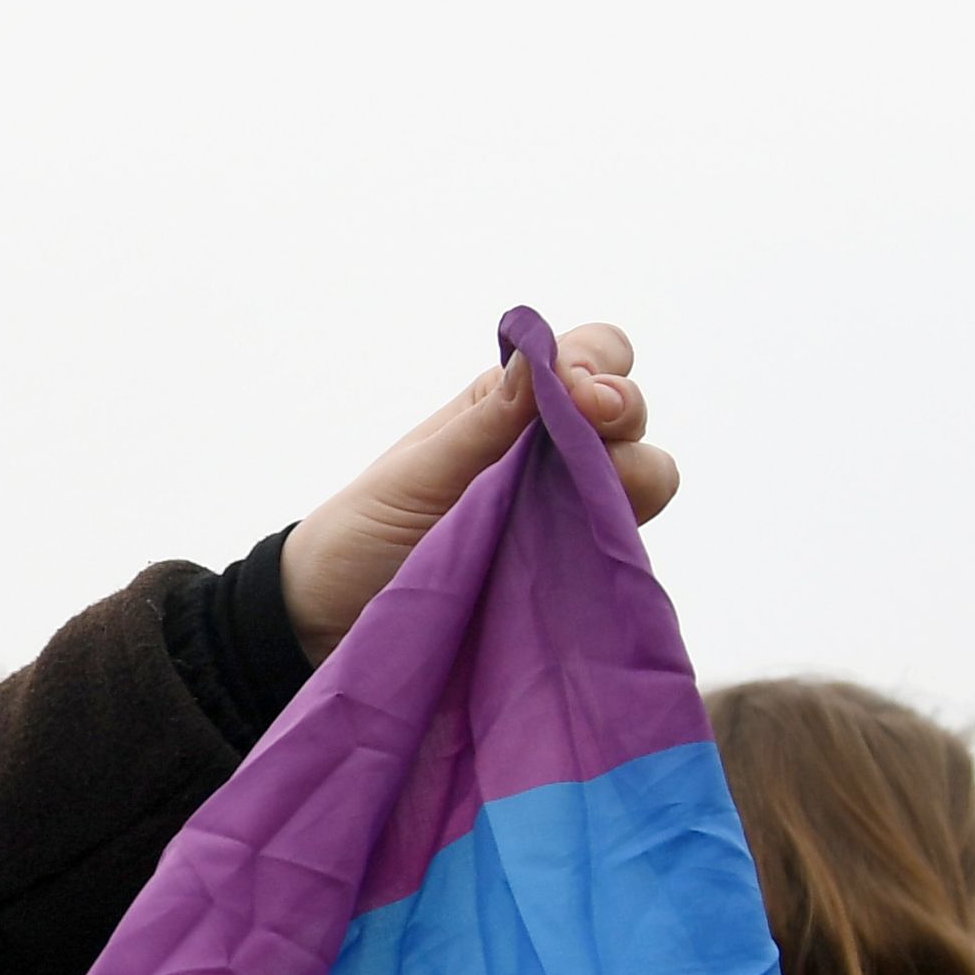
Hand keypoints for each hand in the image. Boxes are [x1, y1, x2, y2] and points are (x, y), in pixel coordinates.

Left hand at [279, 322, 673, 661]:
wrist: (329, 621)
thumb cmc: (362, 533)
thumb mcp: (415, 473)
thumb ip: (483, 421)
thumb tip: (540, 353)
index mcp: (509, 407)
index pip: (589, 355)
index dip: (596, 361)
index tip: (576, 389)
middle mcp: (550, 452)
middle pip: (629, 413)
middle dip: (624, 408)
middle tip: (594, 420)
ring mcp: (567, 511)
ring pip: (645, 476)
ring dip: (633, 474)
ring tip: (592, 496)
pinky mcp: (572, 572)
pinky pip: (622, 547)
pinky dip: (620, 540)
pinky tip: (596, 545)